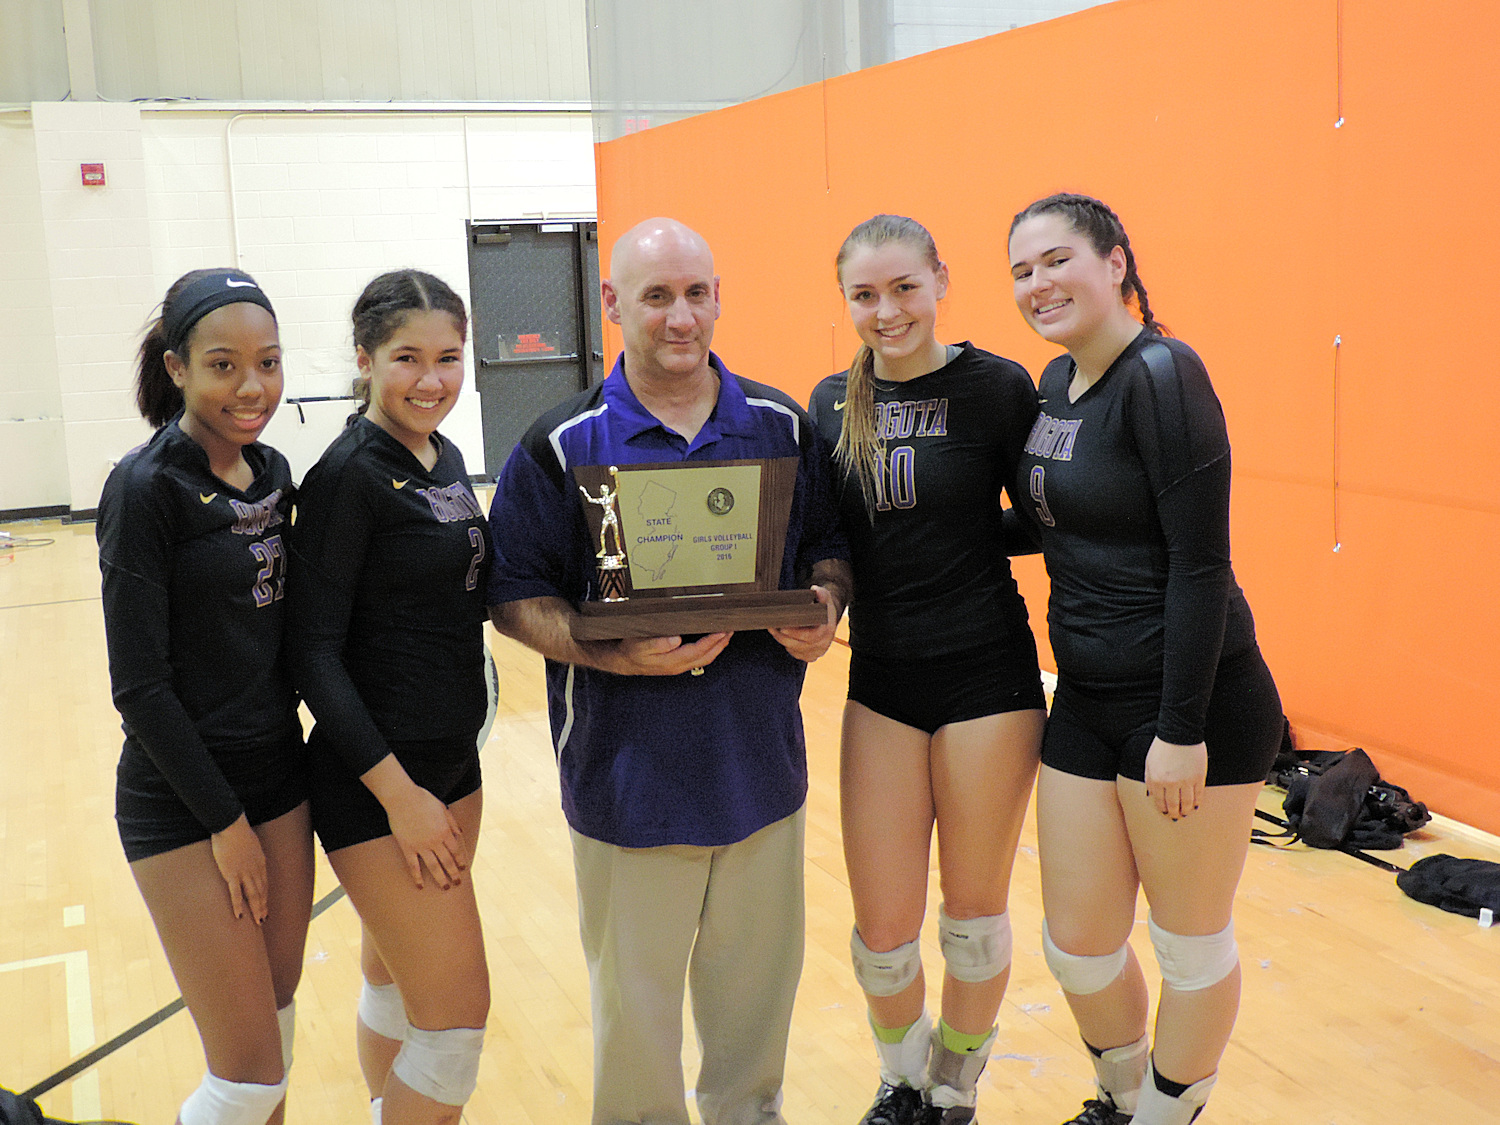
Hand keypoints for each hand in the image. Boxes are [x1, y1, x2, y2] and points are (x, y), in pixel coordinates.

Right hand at [210, 814, 268, 922]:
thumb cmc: (238, 832)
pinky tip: (240, 915)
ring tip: (258, 921)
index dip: (265, 896)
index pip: (264, 883)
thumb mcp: (251, 844)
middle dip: (263, 906)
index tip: (266, 906)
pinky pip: (236, 893)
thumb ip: (251, 854)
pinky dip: (238, 905)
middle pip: (261, 892)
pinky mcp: (232, 874)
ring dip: (256, 909)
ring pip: (253, 895)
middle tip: (264, 919)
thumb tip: (249, 858)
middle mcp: (255, 870)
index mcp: (260, 862)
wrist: (231, 826)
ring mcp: (244, 873)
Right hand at [385, 783, 466, 889]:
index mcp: (445, 831)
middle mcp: (435, 841)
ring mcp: (421, 846)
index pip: (456, 850)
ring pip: (433, 866)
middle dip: (453, 873)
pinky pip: (413, 866)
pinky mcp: (407, 848)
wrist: (403, 798)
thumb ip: (452, 822)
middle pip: (447, 861)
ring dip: (440, 878)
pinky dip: (417, 877)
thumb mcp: (443, 808)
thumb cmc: (423, 799)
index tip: (463, 869)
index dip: (460, 860)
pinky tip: (420, 886)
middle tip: (457, 883)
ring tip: (445, 887)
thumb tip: (460, 833)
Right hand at [605, 631, 731, 675]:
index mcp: (672, 661)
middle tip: (731, 629)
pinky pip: (698, 658)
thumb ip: (657, 643)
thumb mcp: (640, 645)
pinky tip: (712, 641)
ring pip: (704, 659)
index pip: (698, 651)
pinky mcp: (677, 663)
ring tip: (726, 634)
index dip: (712, 641)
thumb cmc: (631, 651)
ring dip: (717, 647)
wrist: (623, 661)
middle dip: (721, 644)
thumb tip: (676, 640)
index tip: (723, 630)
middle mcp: (678, 666)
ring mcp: (678, 666)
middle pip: (706, 657)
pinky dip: (709, 649)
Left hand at [769, 585, 837, 662]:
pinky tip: (780, 636)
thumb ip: (821, 593)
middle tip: (771, 627)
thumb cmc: (824, 608)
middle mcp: (823, 644)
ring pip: (794, 650)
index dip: (795, 633)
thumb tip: (815, 590)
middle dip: (782, 637)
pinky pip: (794, 653)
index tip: (781, 627)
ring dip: (782, 640)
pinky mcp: (809, 657)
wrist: (828, 620)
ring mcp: (816, 652)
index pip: (810, 636)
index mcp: (827, 631)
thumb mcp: (825, 598)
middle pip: (798, 645)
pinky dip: (786, 645)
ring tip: (772, 629)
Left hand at [1144, 737, 1207, 819]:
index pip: (1160, 802)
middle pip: (1173, 805)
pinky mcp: (1198, 777)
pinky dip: (1196, 802)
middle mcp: (1170, 783)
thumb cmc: (1162, 747)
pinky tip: (1195, 805)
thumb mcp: (1149, 763)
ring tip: (1186, 813)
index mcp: (1156, 780)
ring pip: (1186, 803)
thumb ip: (1150, 780)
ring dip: (1186, 811)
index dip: (1163, 810)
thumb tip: (1152, 796)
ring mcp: (1185, 781)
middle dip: (1174, 813)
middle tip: (1176, 816)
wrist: (1179, 733)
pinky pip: (1198, 795)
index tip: (1166, 813)